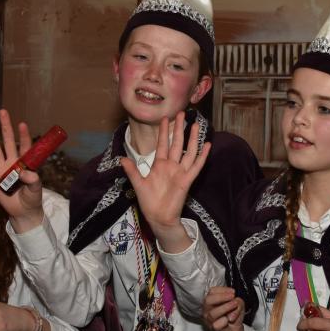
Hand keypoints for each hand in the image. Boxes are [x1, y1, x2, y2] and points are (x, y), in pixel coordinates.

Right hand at [0, 109, 44, 230]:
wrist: (23, 212)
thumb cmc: (32, 199)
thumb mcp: (36, 190)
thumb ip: (33, 180)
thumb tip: (25, 172)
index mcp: (25, 163)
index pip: (25, 146)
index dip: (24, 135)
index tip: (22, 124)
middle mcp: (12, 163)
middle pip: (8, 141)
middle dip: (6, 127)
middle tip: (3, 112)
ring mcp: (1, 169)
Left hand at [120, 112, 211, 251]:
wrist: (159, 217)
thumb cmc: (149, 202)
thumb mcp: (138, 184)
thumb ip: (132, 170)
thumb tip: (122, 158)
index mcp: (160, 165)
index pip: (162, 144)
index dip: (163, 131)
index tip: (165, 118)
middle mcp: (171, 166)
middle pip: (176, 143)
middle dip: (178, 128)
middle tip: (181, 113)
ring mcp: (180, 172)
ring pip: (188, 151)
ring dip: (192, 138)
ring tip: (196, 124)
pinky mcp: (187, 180)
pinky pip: (196, 166)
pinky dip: (202, 155)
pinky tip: (207, 145)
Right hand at [204, 286, 244, 330]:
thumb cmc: (233, 317)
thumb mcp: (238, 305)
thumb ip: (238, 301)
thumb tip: (234, 302)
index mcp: (211, 302)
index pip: (211, 292)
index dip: (222, 290)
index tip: (232, 292)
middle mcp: (207, 311)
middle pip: (208, 300)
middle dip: (222, 297)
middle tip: (232, 297)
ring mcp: (209, 321)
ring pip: (213, 313)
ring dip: (226, 307)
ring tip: (234, 306)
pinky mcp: (214, 330)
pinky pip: (216, 325)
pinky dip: (224, 321)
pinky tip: (229, 320)